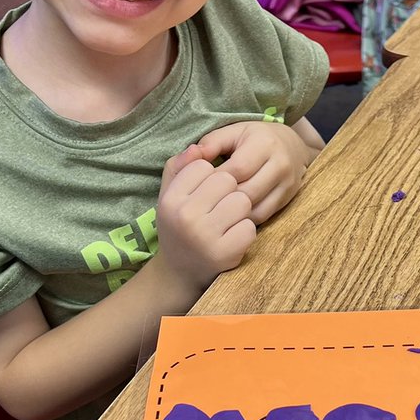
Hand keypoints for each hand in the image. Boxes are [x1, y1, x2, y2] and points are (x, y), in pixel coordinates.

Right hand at [156, 144, 255, 289]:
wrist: (178, 272)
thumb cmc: (177, 226)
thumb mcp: (169, 195)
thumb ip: (179, 167)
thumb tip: (197, 147)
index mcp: (171, 199)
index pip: (203, 166)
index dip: (209, 176)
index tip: (203, 192)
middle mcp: (185, 217)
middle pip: (227, 180)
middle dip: (228, 191)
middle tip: (219, 207)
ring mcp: (205, 237)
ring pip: (243, 201)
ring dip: (240, 211)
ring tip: (226, 221)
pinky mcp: (224, 254)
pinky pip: (250, 227)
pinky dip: (246, 232)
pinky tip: (232, 237)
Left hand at [197, 120, 315, 224]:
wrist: (292, 145)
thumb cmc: (254, 138)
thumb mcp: (233, 132)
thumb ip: (210, 143)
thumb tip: (190, 156)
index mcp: (264, 143)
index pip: (236, 170)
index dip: (214, 180)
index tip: (199, 185)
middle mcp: (280, 164)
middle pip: (246, 191)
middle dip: (222, 198)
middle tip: (205, 201)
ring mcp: (287, 183)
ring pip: (255, 207)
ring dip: (232, 211)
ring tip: (216, 207)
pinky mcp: (288, 198)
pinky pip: (263, 215)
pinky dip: (244, 217)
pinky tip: (231, 213)